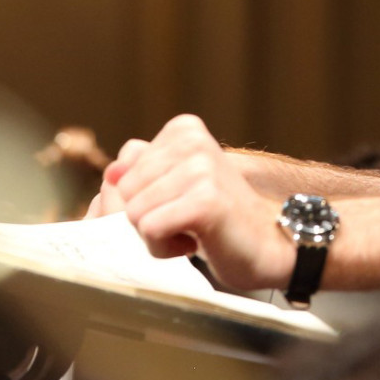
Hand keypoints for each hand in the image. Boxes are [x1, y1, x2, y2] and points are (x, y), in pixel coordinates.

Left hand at [93, 115, 292, 292]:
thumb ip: (134, 174)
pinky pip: (149, 229)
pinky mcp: (206, 200)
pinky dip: (164, 248)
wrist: (268, 247)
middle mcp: (192, 140)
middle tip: (184, 223)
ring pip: (133, 214)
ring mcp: (201, 168)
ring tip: (192, 232)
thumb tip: (111, 174)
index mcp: (183, 130)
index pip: (119, 171)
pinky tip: (196, 243)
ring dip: (156, 237)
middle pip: (123, 192)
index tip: (176, 205)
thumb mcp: (171, 187)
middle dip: (145, 220)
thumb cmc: (215, 221)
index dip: (140, 200)